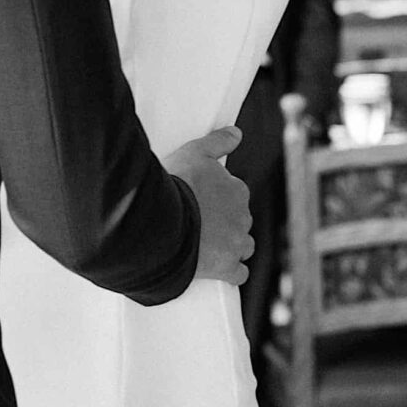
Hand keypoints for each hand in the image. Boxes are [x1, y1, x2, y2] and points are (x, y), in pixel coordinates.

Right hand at [164, 125, 254, 285]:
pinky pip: (239, 273)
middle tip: (200, 222)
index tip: (203, 201)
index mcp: (238, 190)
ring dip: (232, 246)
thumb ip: (217, 141)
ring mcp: (236, 244)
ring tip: (208, 244)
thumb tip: (237, 134)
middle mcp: (243, 217)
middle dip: (226, 222)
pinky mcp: (226, 267)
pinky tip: (218, 268)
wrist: (163, 221)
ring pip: (243, 246)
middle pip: (240, 221)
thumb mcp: (193, 152)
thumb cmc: (175, 183)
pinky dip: (231, 271)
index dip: (219, 199)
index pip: (236, 196)